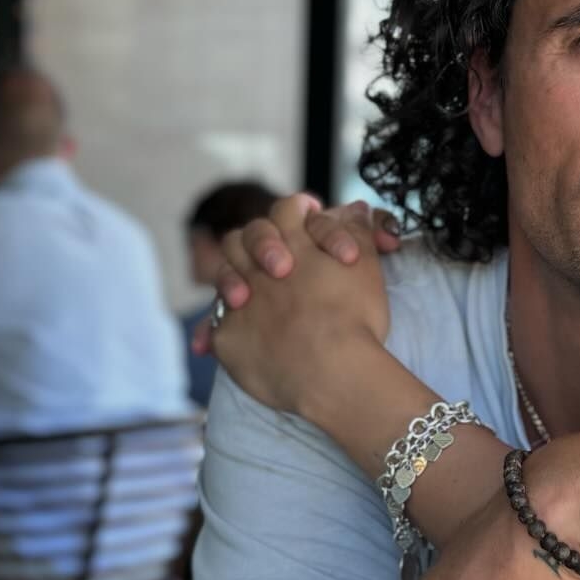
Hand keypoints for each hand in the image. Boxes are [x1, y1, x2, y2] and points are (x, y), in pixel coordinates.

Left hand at [207, 195, 394, 416]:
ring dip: (233, 281)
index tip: (307, 218)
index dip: (297, 211)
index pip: (287, 210)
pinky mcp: (227, 338)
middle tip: (281, 266)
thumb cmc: (356, 318)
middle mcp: (260, 267)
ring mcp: (239, 302)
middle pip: (243, 237)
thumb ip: (358, 232)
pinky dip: (215, 332)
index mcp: (295, 244)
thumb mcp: (367, 268)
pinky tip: (220, 345)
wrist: (333, 371)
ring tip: (247, 299)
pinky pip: (213, 328)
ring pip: (224, 276)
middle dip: (259, 245)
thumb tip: (356, 208)